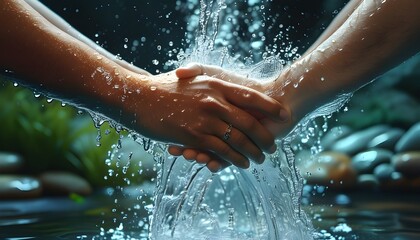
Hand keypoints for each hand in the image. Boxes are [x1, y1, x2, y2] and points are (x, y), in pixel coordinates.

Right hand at [167, 63, 292, 170]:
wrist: (136, 96)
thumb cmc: (162, 86)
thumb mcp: (188, 76)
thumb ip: (209, 78)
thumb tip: (221, 86)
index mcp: (215, 85)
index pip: (251, 97)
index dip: (270, 106)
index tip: (284, 115)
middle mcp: (214, 101)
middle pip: (249, 122)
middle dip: (265, 137)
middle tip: (272, 148)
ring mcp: (205, 119)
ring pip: (238, 140)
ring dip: (253, 152)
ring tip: (261, 159)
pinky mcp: (194, 136)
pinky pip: (222, 150)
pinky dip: (235, 159)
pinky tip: (243, 163)